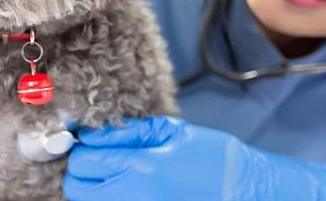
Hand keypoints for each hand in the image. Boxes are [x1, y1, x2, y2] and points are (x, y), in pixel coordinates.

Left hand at [63, 116, 325, 200]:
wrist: (248, 192)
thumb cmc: (216, 160)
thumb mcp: (175, 133)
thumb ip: (130, 132)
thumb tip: (93, 133)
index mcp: (141, 168)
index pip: (83, 160)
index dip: (83, 149)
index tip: (90, 143)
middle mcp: (131, 196)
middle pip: (77, 188)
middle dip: (83, 172)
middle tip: (99, 162)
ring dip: (93, 188)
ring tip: (113, 176)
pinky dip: (108, 197)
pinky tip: (125, 188)